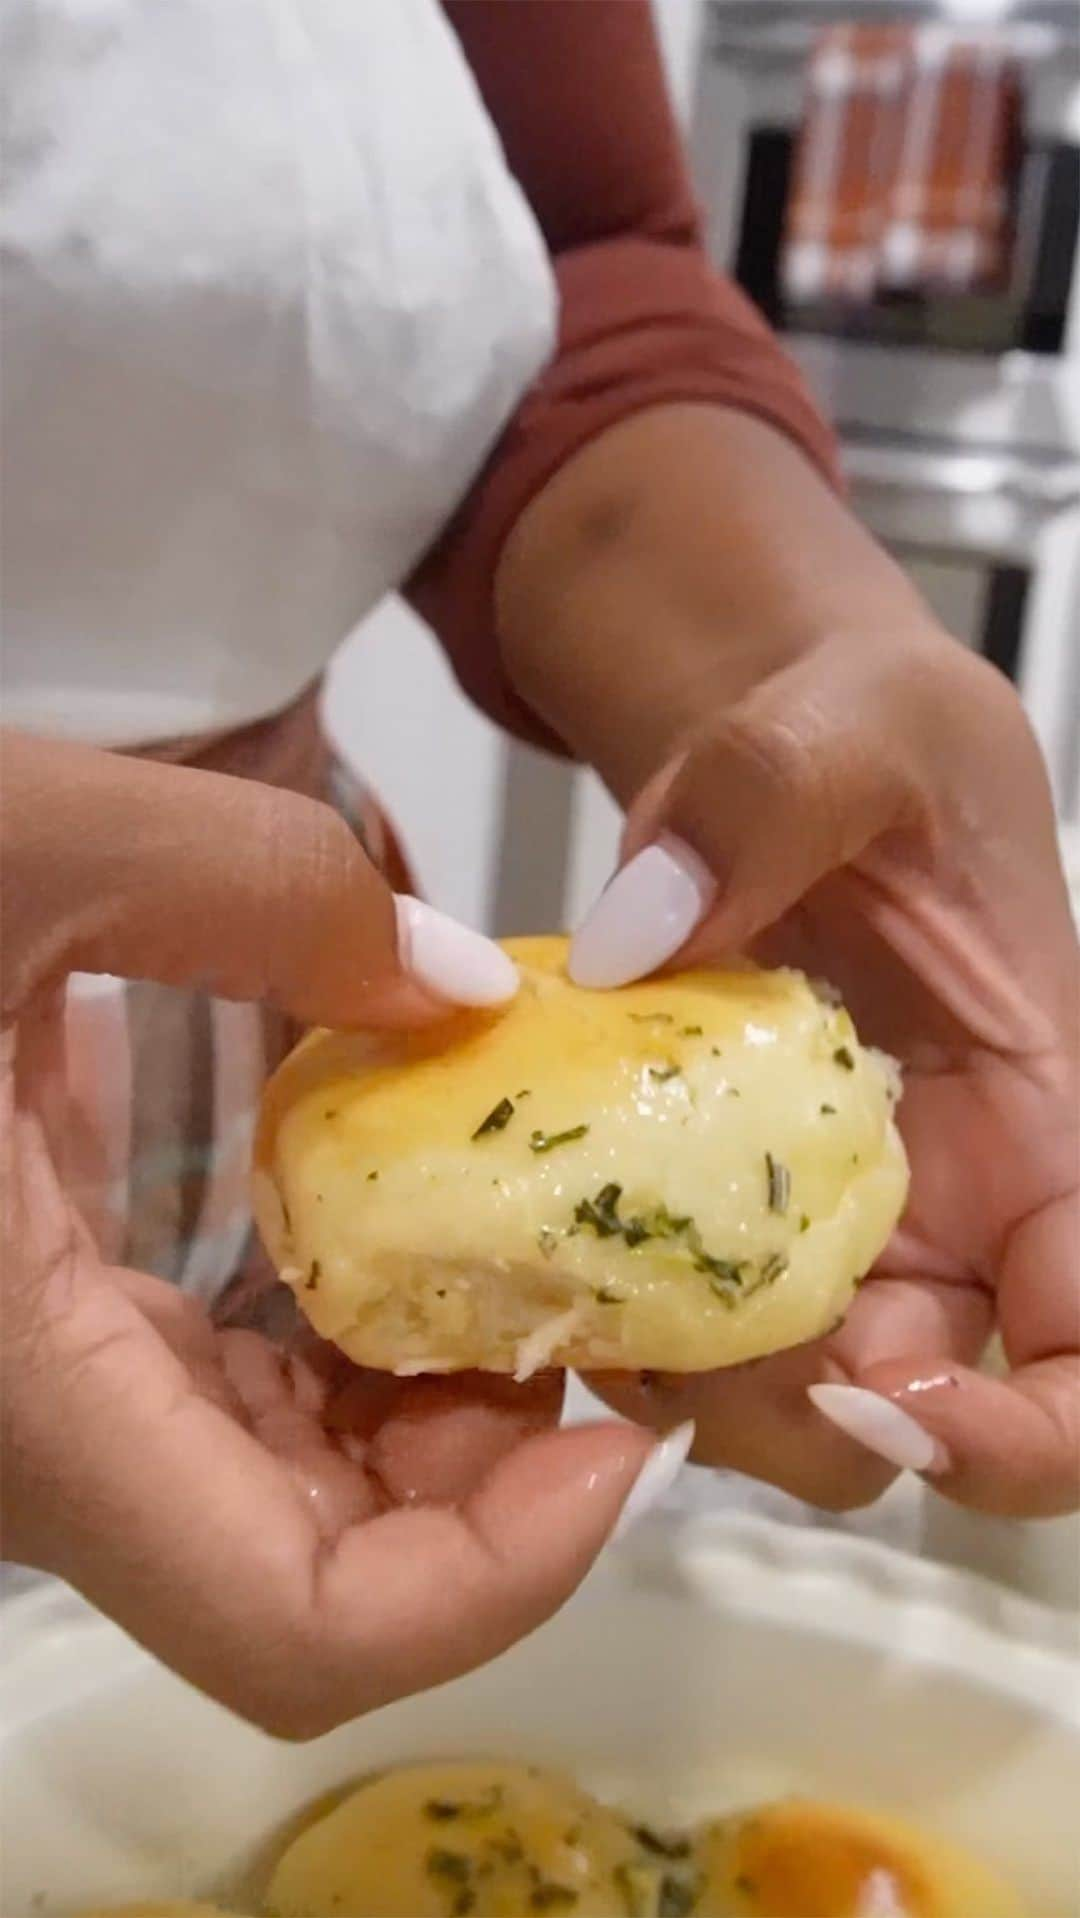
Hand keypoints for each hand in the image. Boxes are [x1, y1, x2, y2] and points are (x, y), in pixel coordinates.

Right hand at [0, 732, 651, 1734]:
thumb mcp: (10, 845)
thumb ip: (254, 889)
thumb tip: (459, 986)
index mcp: (24, 1391)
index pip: (298, 1629)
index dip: (498, 1582)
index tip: (621, 1435)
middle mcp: (35, 1444)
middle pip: (318, 1578)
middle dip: (499, 1475)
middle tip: (610, 1305)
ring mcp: (42, 1403)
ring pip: (279, 1502)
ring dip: (439, 1414)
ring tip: (539, 1251)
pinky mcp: (45, 1338)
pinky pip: (228, 1409)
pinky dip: (351, 1354)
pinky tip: (411, 1228)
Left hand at [569, 631, 1078, 1517]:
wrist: (771, 741)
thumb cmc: (870, 729)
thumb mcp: (848, 724)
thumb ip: (766, 801)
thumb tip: (636, 938)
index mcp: (1043, 1121)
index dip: (1029, 1431)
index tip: (893, 1407)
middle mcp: (950, 1202)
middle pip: (917, 1405)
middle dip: (806, 1425)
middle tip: (677, 1355)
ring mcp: (825, 1214)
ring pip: (784, 1390)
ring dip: (690, 1390)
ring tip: (581, 1300)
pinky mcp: (712, 1198)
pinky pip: (671, 1312)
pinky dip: (609, 1318)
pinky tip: (532, 1262)